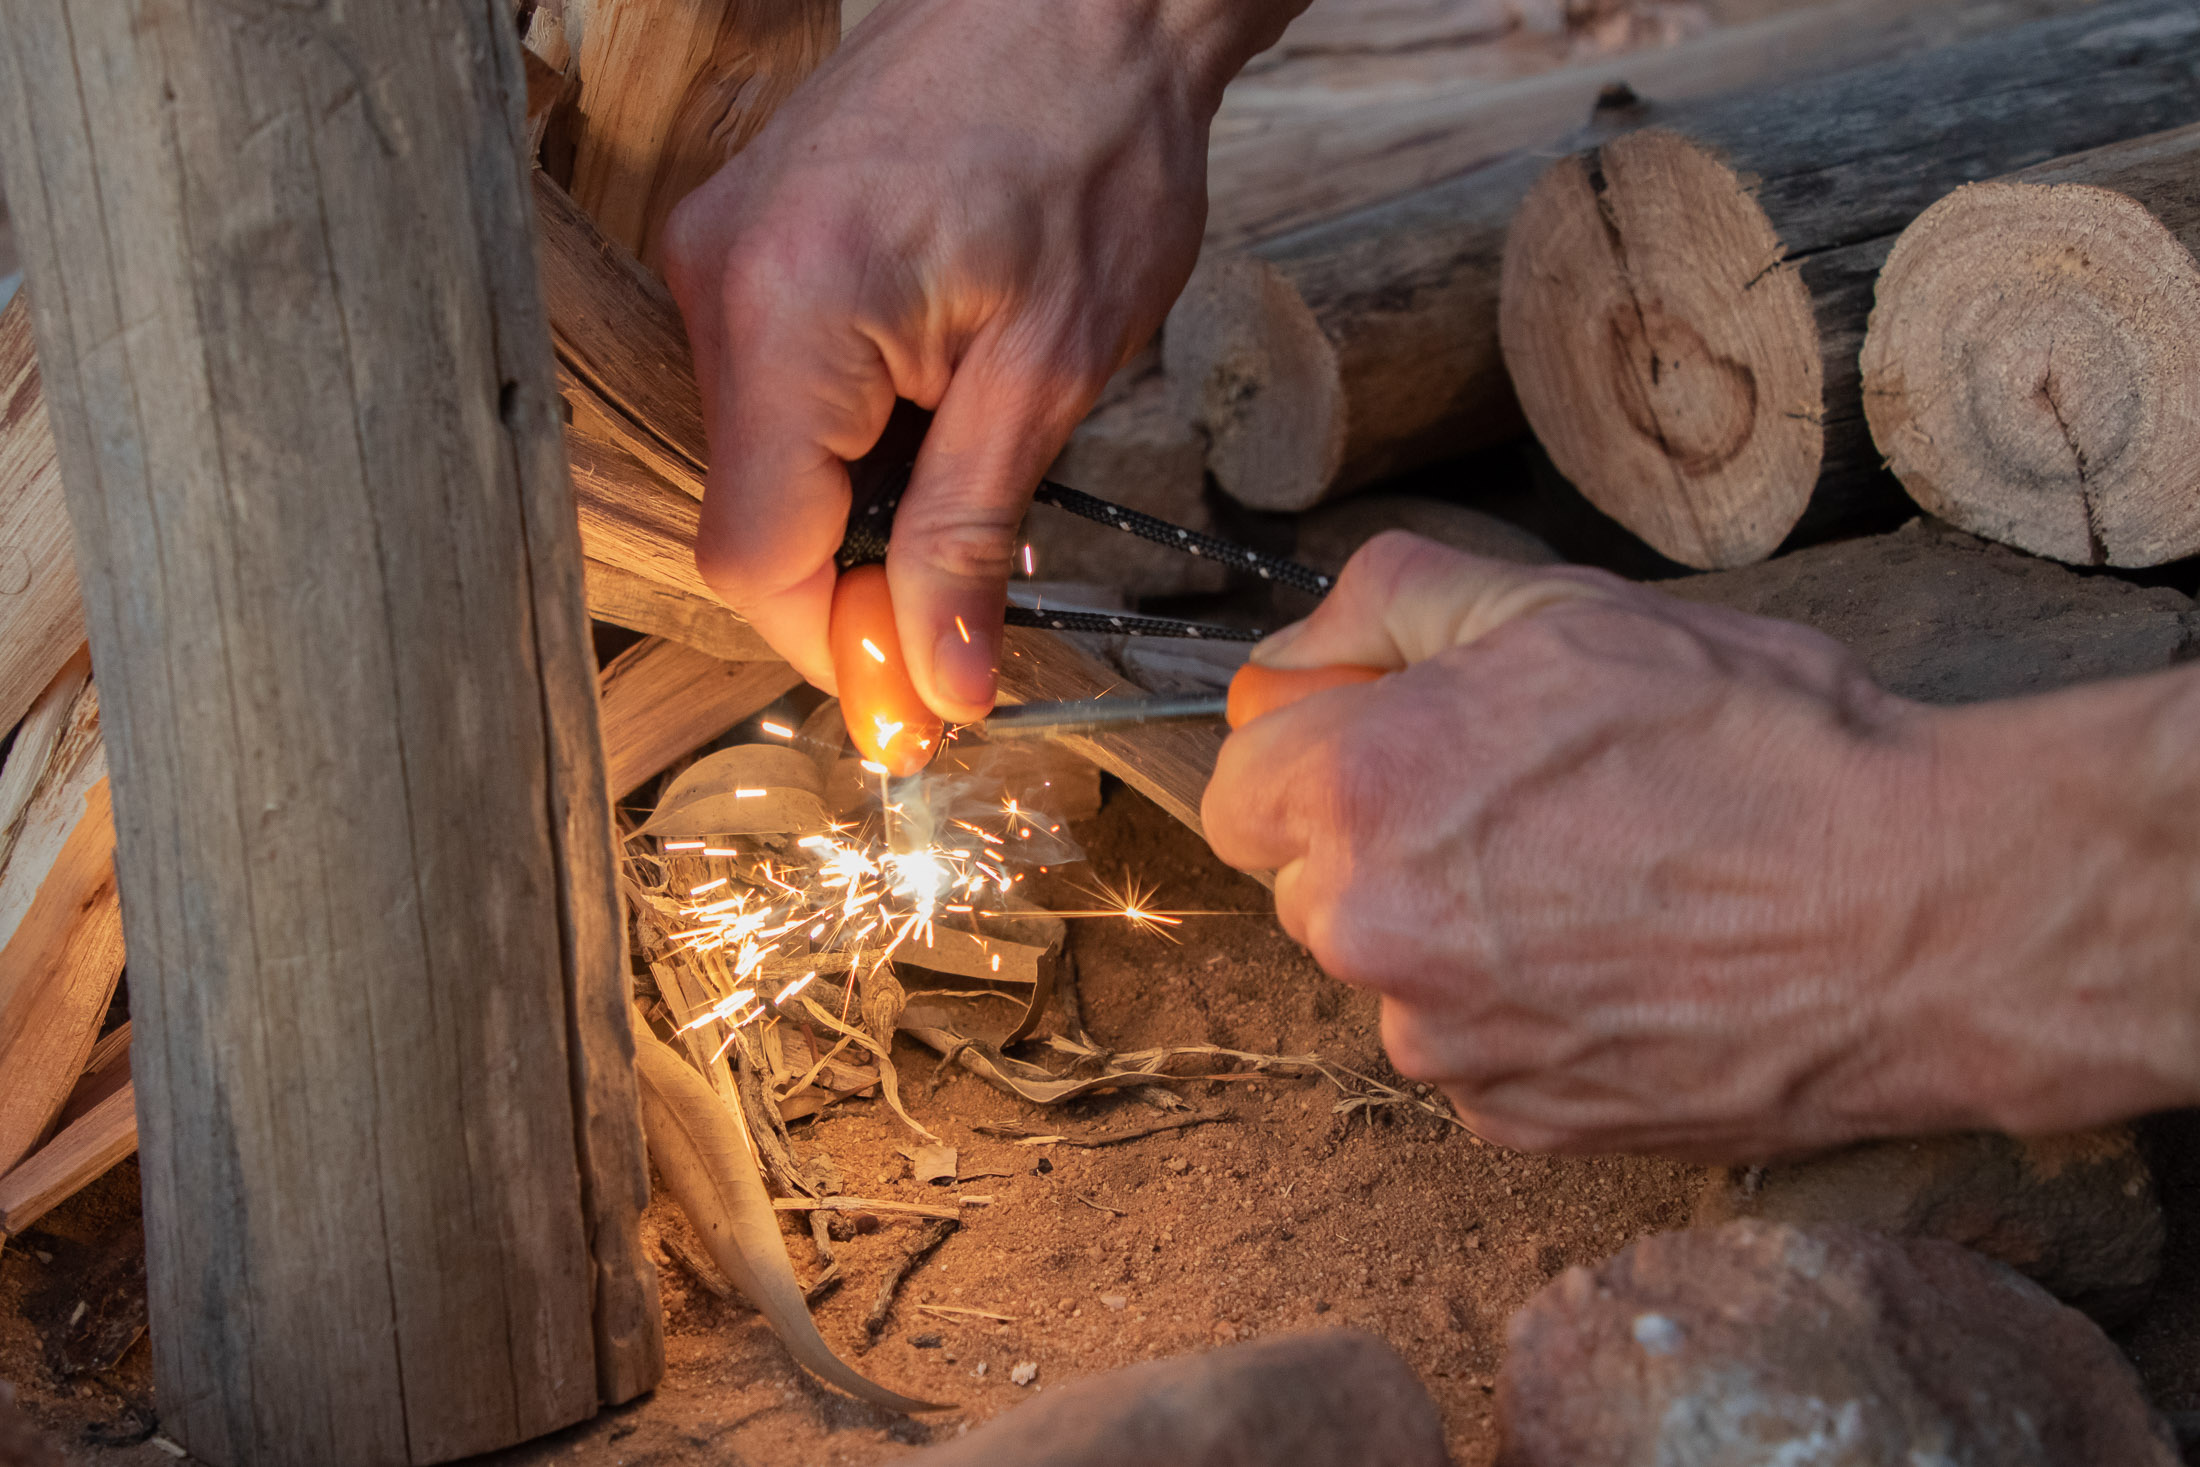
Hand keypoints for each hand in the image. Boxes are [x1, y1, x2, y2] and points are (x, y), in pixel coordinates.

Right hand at [664, 0, 1296, 720]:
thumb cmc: (1093, 145)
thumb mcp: (1052, 371)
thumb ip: (973, 535)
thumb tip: (937, 682)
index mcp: (788, 314)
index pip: (757, 558)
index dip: (840, 648)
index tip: (924, 695)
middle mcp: (717, 280)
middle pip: (756, 518)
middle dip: (862, 582)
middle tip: (976, 598)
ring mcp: (719, 254)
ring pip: (767, 463)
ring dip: (865, 506)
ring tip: (977, 461)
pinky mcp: (745, 242)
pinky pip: (776, 394)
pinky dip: (853, 438)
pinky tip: (938, 408)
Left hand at [1203, 532, 2199, 1158]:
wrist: (1919, 915)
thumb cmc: (1756, 746)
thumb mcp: (1566, 606)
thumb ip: (1391, 608)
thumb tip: (1292, 659)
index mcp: (1362, 793)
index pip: (1238, 789)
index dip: (1315, 754)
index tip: (1393, 741)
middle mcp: (1372, 932)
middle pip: (1312, 883)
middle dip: (1383, 839)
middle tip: (1528, 801)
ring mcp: (1442, 1044)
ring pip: (1395, 972)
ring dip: (1456, 930)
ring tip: (1604, 883)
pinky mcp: (1514, 1124)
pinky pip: (1472, 1052)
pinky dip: (1521, 1013)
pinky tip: (1625, 963)